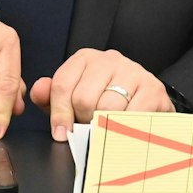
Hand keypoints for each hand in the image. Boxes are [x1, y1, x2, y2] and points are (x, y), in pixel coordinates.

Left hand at [30, 48, 174, 140]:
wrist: (148, 103)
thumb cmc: (106, 101)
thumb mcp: (74, 99)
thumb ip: (51, 97)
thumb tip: (39, 91)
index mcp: (86, 59)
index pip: (62, 84)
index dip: (59, 114)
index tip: (61, 133)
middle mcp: (110, 59)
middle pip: (83, 98)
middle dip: (83, 121)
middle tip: (90, 128)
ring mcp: (133, 71)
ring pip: (107, 107)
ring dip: (103, 126)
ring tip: (106, 129)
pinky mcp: (153, 89)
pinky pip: (130, 115)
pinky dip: (124, 128)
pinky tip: (124, 129)